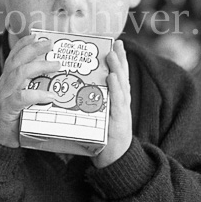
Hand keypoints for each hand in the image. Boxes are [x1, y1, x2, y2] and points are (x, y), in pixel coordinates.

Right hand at [0, 34, 59, 147]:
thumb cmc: (12, 117)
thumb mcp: (20, 98)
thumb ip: (32, 89)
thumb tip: (58, 85)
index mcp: (7, 79)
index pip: (14, 56)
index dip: (24, 44)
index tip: (36, 36)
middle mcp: (5, 84)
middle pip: (17, 59)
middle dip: (34, 48)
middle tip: (50, 43)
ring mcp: (5, 95)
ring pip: (20, 73)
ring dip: (39, 66)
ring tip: (56, 65)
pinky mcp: (7, 109)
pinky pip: (22, 98)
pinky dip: (37, 95)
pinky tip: (50, 96)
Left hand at [93, 40, 132, 167]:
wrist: (113, 158)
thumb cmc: (103, 135)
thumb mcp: (97, 113)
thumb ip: (92, 100)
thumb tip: (78, 86)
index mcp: (115, 99)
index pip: (118, 75)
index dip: (119, 59)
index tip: (116, 43)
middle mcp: (121, 102)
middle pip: (122, 76)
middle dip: (120, 59)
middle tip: (116, 44)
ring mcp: (121, 110)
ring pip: (121, 86)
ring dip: (118, 69)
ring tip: (113, 55)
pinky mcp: (119, 120)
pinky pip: (118, 102)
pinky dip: (116, 89)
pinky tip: (113, 78)